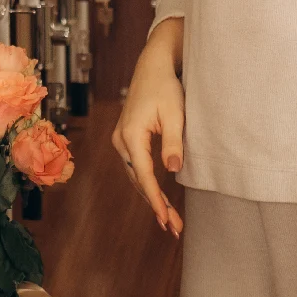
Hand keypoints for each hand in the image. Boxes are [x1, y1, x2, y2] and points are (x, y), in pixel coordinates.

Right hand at [112, 19, 184, 235]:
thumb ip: (174, 142)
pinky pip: (136, 168)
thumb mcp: (175, 114)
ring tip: (170, 220)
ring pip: (135, 177)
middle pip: (138, 181)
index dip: (157, 200)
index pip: (144, 176)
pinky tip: (159, 199)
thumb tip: (173, 169)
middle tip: (174, 228)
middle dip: (156, 205)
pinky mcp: (127, 140)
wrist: (152, 68)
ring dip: (151, 198)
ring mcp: (121, 141)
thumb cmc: (165, 88)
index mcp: (131, 136)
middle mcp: (121, 141)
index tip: (166, 220)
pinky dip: (147, 185)